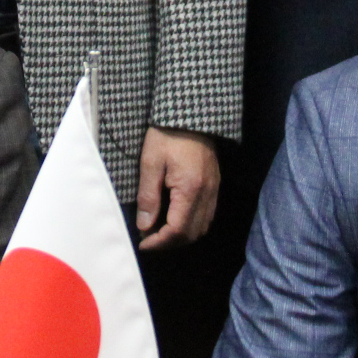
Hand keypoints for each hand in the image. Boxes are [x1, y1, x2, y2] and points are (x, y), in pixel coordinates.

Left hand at [135, 127, 220, 250]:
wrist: (190, 115)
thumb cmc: (167, 135)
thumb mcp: (150, 163)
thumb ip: (148, 197)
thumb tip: (144, 226)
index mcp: (190, 189)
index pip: (177, 230)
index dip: (159, 242)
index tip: (142, 243)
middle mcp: (206, 194)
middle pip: (192, 234)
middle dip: (170, 243)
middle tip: (149, 240)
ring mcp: (213, 190)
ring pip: (202, 227)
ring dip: (181, 236)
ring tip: (160, 232)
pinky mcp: (214, 185)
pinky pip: (207, 215)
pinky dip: (191, 225)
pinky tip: (175, 219)